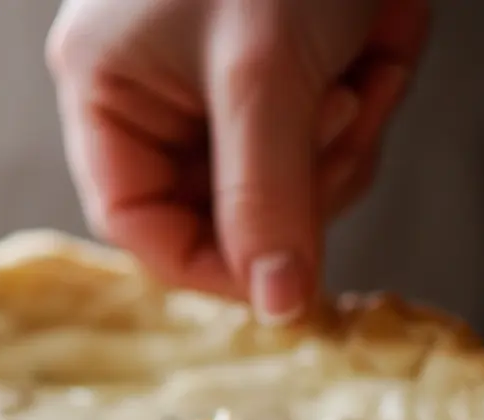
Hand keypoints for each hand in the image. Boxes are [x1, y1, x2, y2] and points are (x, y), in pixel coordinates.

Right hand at [47, 0, 428, 323]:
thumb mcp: (263, 73)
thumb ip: (265, 200)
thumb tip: (278, 308)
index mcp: (104, 89)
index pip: (138, 221)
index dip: (207, 265)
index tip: (276, 287)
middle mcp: (150, 90)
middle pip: (215, 206)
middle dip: (295, 185)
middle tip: (340, 131)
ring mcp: (215, 76)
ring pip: (275, 176)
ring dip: (340, 145)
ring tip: (365, 73)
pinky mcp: (278, 60)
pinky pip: (316, 128)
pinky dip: (364, 101)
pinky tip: (380, 47)